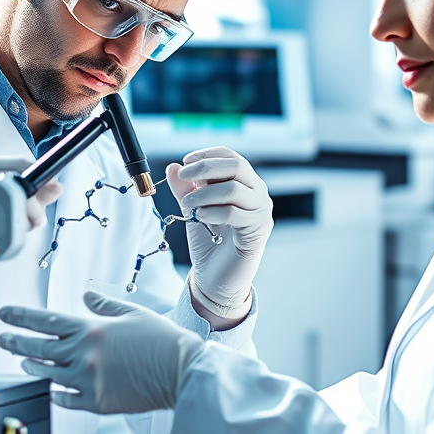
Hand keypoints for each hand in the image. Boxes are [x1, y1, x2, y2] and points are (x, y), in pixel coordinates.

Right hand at [0, 156, 61, 287]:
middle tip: (34, 223)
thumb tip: (58, 187)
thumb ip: (30, 195)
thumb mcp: (0, 200)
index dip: (42, 178)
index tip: (53, 191)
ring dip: (17, 224)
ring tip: (14, 233)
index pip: (21, 164)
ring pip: (2, 204)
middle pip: (14, 185)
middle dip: (32, 208)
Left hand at [0, 291, 203, 413]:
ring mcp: (88, 380)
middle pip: (40, 347)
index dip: (21, 316)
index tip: (4, 313)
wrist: (181, 370)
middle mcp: (84, 354)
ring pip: (48, 373)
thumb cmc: (161, 340)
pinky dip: (56, 392)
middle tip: (2, 336)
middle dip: (17, 340)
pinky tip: (52, 388)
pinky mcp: (96, 401)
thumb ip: (104, 306)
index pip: (46, 320)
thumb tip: (85, 296)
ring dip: (32, 365)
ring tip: (22, 360)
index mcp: (92, 329)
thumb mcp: (132, 313)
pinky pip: (65, 398)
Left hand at [166, 147, 272, 319]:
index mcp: (244, 183)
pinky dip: (213, 211)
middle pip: (236, 165)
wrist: (216, 279)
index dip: (207, 154)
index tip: (184, 162)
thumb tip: (173, 167)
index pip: (230, 156)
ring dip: (205, 193)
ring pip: (234, 188)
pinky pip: (234, 213)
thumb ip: (184, 189)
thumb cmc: (209, 242)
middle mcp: (257, 193)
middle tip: (184, 176)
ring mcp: (261, 211)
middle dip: (205, 167)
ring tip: (188, 205)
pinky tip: (200, 217)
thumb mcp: (192, 209)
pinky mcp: (258, 230)